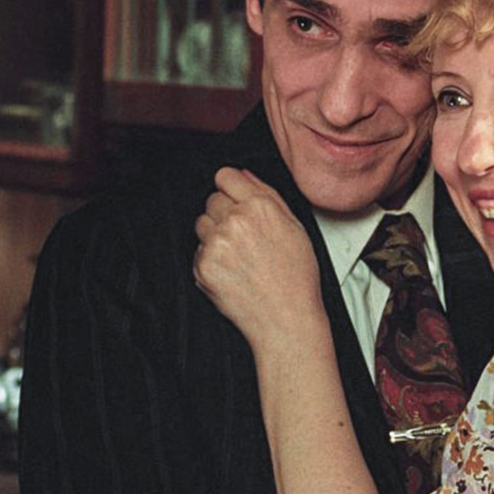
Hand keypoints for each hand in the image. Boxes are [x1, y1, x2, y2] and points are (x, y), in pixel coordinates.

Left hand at [194, 167, 322, 350]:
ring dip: (215, 234)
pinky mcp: (203, 265)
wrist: (285, 318)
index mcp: (260, 206)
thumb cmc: (296, 277)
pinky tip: (233, 271)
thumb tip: (244, 175)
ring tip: (239, 255)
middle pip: (212, 200)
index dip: (230, 187)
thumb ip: (267, 194)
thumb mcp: (295, 226)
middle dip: (224, 213)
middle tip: (244, 237)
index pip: (225, 176)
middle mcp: (235, 221)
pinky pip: (198, 251)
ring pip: (202, 223)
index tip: (234, 197)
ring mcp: (217, 243)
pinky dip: (210, 259)